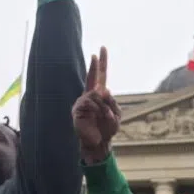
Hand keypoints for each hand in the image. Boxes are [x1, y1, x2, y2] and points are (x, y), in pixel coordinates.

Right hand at [72, 47, 120, 163]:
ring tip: (107, 117)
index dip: (101, 64)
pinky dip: (100, 109)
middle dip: (96, 64)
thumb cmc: (107, 129)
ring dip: (105, 106)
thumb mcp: (116, 115)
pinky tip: (100, 116)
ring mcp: (82, 102)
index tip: (101, 50)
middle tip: (99, 51)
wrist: (98, 143)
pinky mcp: (77, 110)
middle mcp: (89, 96)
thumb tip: (103, 89)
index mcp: (99, 96)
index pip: (100, 77)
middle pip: (92, 77)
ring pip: (97, 94)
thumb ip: (112, 102)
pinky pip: (91, 103)